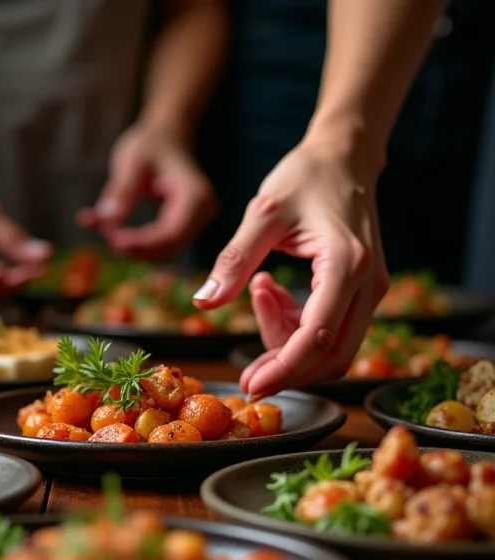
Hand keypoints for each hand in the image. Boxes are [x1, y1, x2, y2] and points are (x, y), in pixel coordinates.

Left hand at [77, 124, 216, 258]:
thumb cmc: (150, 144)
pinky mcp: (186, 227)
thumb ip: (121, 189)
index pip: (170, 233)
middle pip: (170, 247)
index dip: (141, 243)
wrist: (167, 137)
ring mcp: (198, 221)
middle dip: (136, 248)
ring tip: (107, 232)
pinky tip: (116, 234)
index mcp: (195, 194)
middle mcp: (203, 211)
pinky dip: (139, 244)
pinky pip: (163, 245)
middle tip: (105, 238)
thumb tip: (106, 219)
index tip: (111, 241)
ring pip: (166, 251)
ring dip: (136, 249)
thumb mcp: (132, 161)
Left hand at [193, 141, 389, 395]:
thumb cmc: (304, 177)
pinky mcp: (363, 293)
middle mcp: (369, 285)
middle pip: (332, 356)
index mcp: (346, 265)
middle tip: (245, 370)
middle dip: (286, 370)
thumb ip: (233, 260)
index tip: (249, 387)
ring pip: (333, 349)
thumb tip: (202, 304)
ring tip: (259, 293)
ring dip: (288, 344)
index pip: (317, 337)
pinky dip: (297, 327)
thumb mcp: (262, 213)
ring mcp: (371, 291)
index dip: (282, 370)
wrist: (345, 157)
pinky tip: (272, 292)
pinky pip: (331, 330)